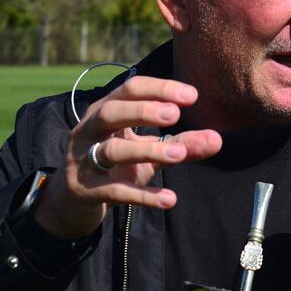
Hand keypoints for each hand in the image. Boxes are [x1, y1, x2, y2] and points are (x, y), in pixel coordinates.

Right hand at [33, 76, 221, 238]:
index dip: (159, 89)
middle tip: (175, 116)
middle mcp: (89, 131)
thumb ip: (181, 145)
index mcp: (105, 111)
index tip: (192, 96)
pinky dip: (142, 196)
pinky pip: (114, 192)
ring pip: (111, 152)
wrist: (72, 201)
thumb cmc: (115, 168)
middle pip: (111, 112)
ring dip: (146, 151)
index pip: (130, 89)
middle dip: (142, 112)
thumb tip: (217, 139)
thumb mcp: (149, 154)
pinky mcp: (84, 191)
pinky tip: (169, 199)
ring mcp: (82, 161)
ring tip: (179, 155)